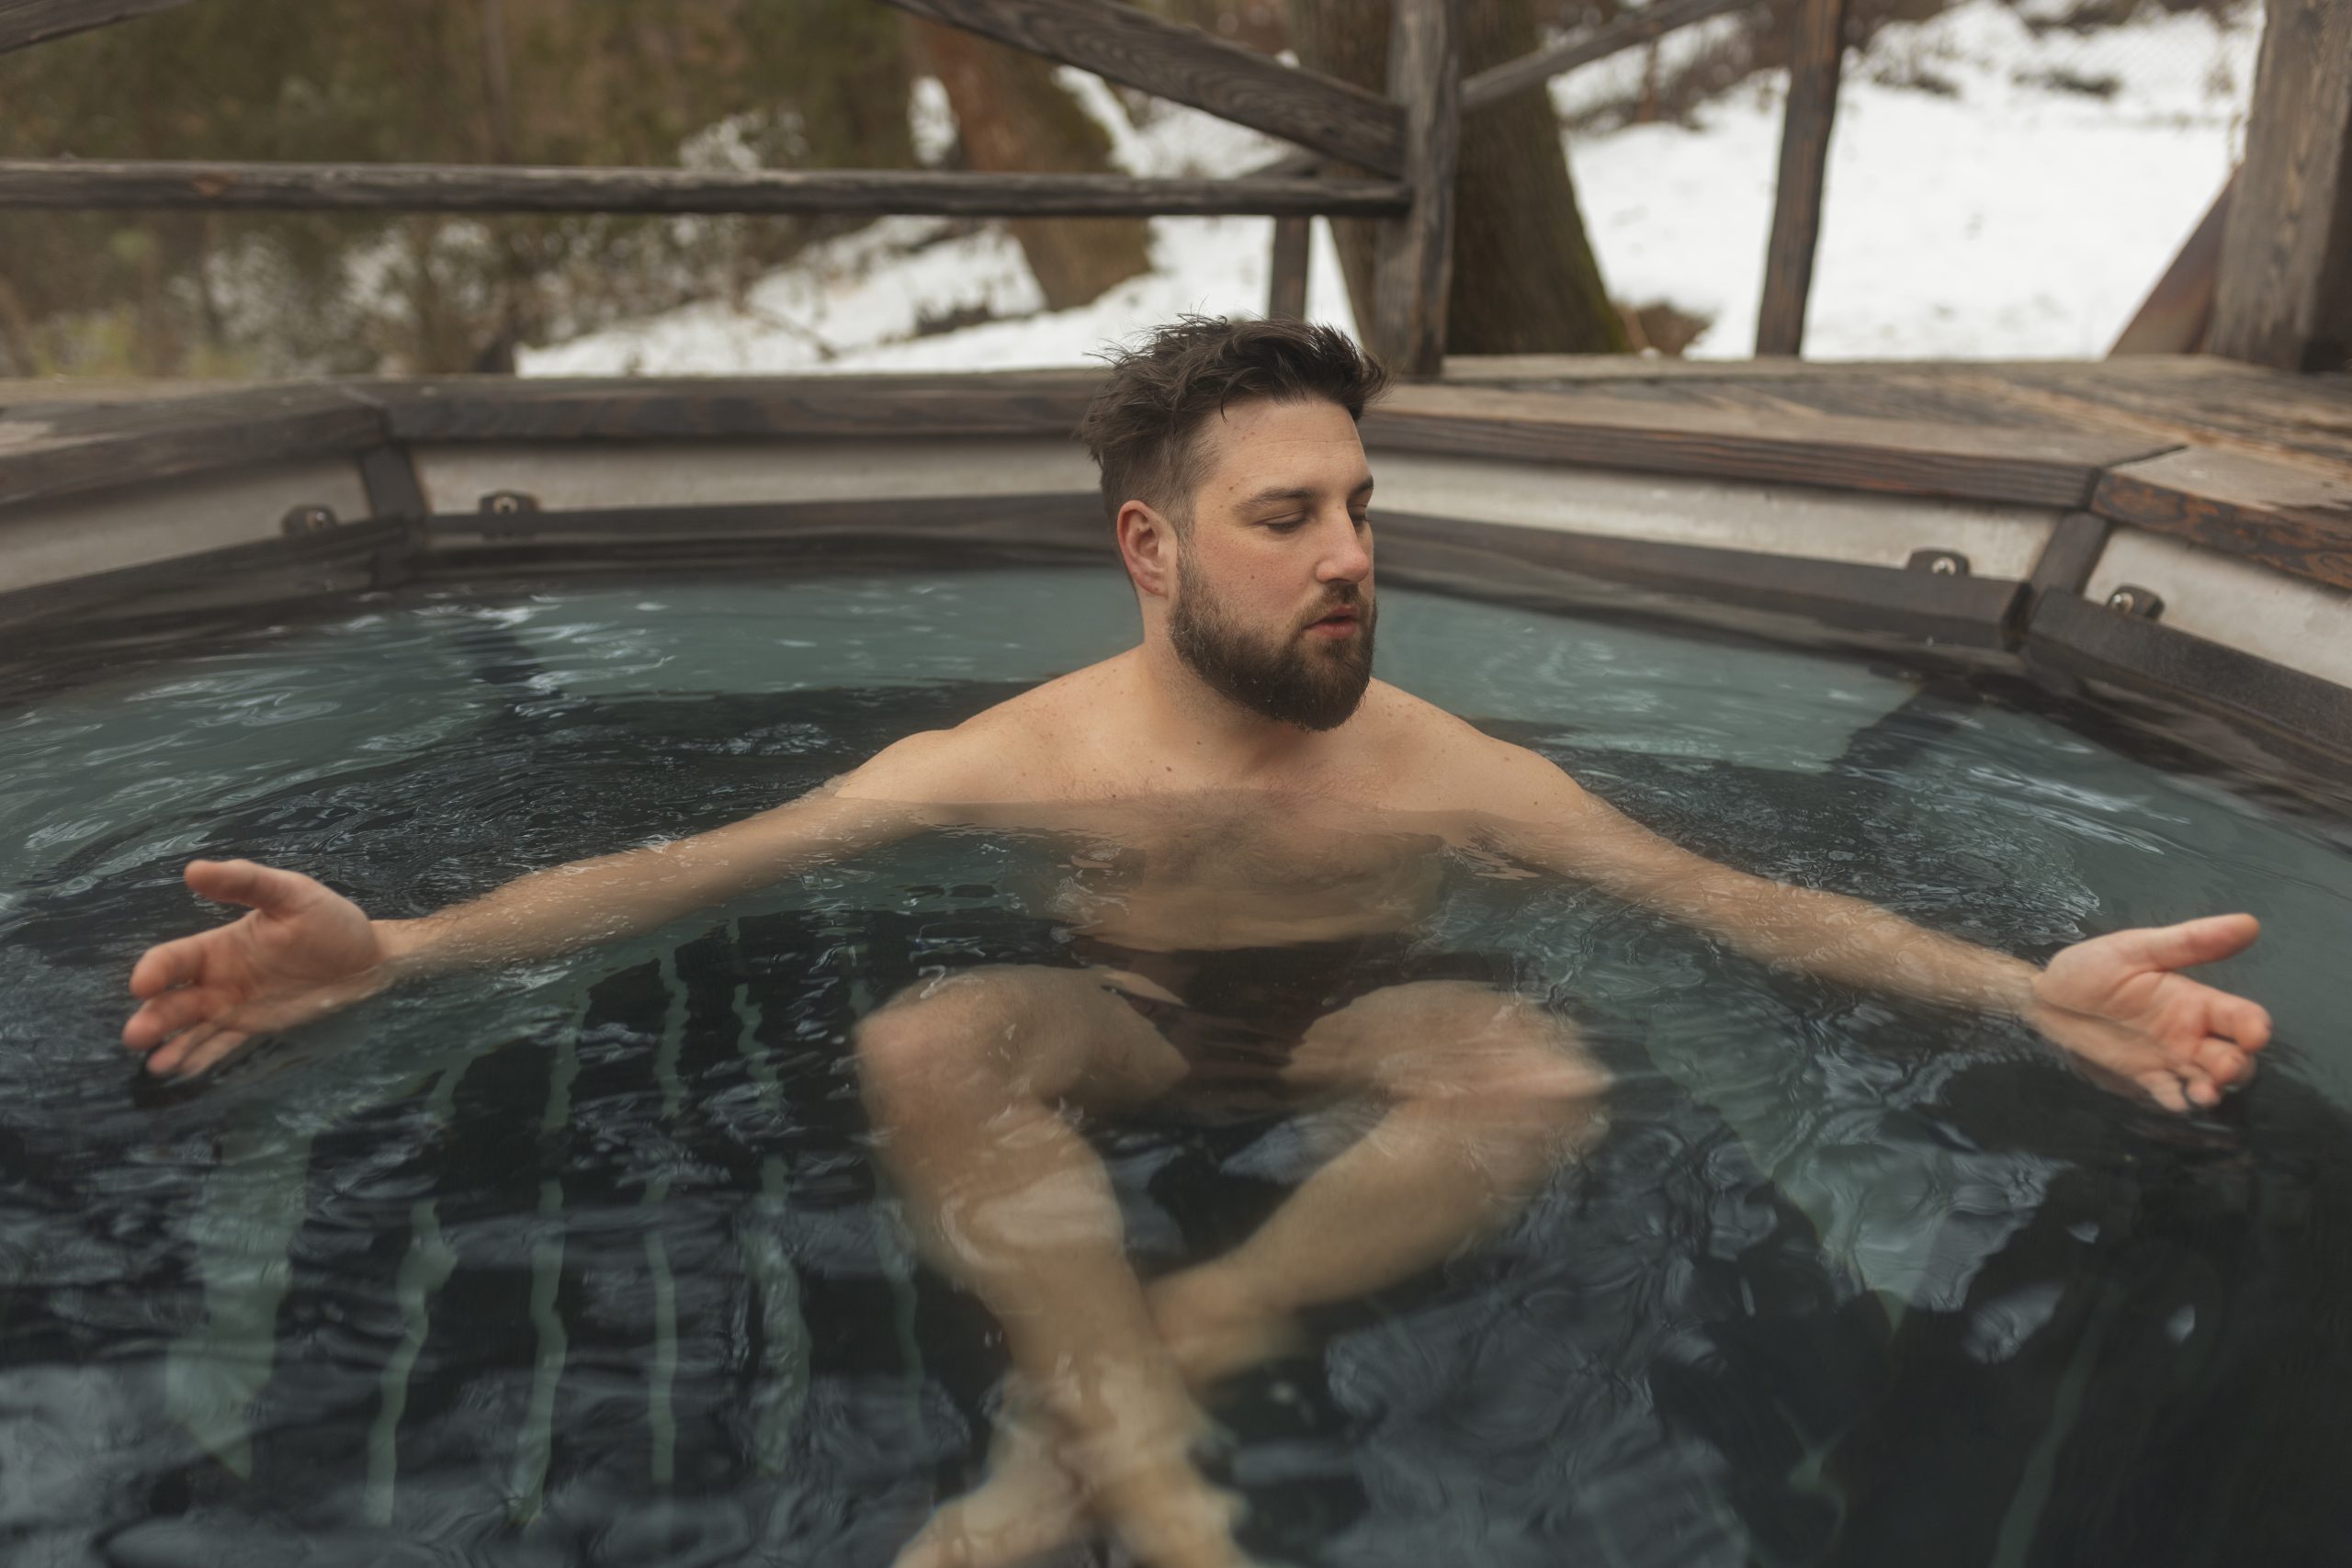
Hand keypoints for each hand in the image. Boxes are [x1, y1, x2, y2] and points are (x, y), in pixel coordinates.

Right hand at [122, 859, 389, 1077]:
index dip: (154, 970)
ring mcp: (235, 1008)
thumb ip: (245, 882)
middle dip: (153, 1018)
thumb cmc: (328, 920)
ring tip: (156, 1065)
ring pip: (193, 1029)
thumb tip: (193, 870)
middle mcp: (218, 980)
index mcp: (219, 947)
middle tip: (135, 1036)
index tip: (141, 985)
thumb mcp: (290, 893)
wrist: (367, 959)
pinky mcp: (257, 1028)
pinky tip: (184, 1072)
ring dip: (172, 1046)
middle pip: (174, 1001)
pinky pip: (224, 1045)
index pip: (174, 959)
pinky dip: (203, 1058)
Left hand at [2025, 913, 2272, 1111]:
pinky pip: (2170, 1094)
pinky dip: (2178, 1102)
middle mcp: (2190, 1033)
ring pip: (2208, 1080)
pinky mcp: (2142, 1077)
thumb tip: (2248, 923)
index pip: (2242, 1018)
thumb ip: (2190, 941)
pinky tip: (2175, 1101)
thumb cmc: (2092, 967)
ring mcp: (2167, 1058)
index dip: (2255, 1029)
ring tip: (2202, 1092)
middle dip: (2238, 1068)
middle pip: (2235, 1057)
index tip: (2253, 1036)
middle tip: (2223, 1070)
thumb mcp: (2138, 948)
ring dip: (2214, 1090)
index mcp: (2194, 1000)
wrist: (2046, 997)